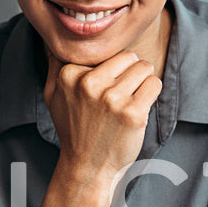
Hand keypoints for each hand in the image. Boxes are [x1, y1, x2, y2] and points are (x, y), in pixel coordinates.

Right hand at [38, 50, 161, 206]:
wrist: (87, 167)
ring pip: (144, 67)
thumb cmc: (73, 130)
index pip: (106, 51)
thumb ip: (54, 64)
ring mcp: (112, 99)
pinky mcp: (133, 113)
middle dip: (130, 72)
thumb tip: (53, 39)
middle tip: (123, 93)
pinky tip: (139, 108)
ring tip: (130, 100)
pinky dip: (152, 93)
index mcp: (70, 75)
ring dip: (143, 82)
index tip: (103, 89)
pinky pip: (154, 84)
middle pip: (128, 56)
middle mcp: (90, 84)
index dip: (111, 69)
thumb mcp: (53, 95)